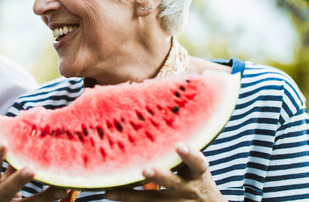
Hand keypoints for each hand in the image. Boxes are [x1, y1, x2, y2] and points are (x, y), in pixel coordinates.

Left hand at [103, 143, 224, 201]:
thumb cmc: (195, 177)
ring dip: (132, 195)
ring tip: (112, 191)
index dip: (189, 155)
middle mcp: (187, 188)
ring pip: (153, 200)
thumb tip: (159, 115)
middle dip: (159, 176)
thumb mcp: (196, 165)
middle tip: (145, 169)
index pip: (197, 162)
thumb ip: (182, 150)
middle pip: (172, 182)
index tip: (179, 146)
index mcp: (197, 172)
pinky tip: (110, 194)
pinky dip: (128, 200)